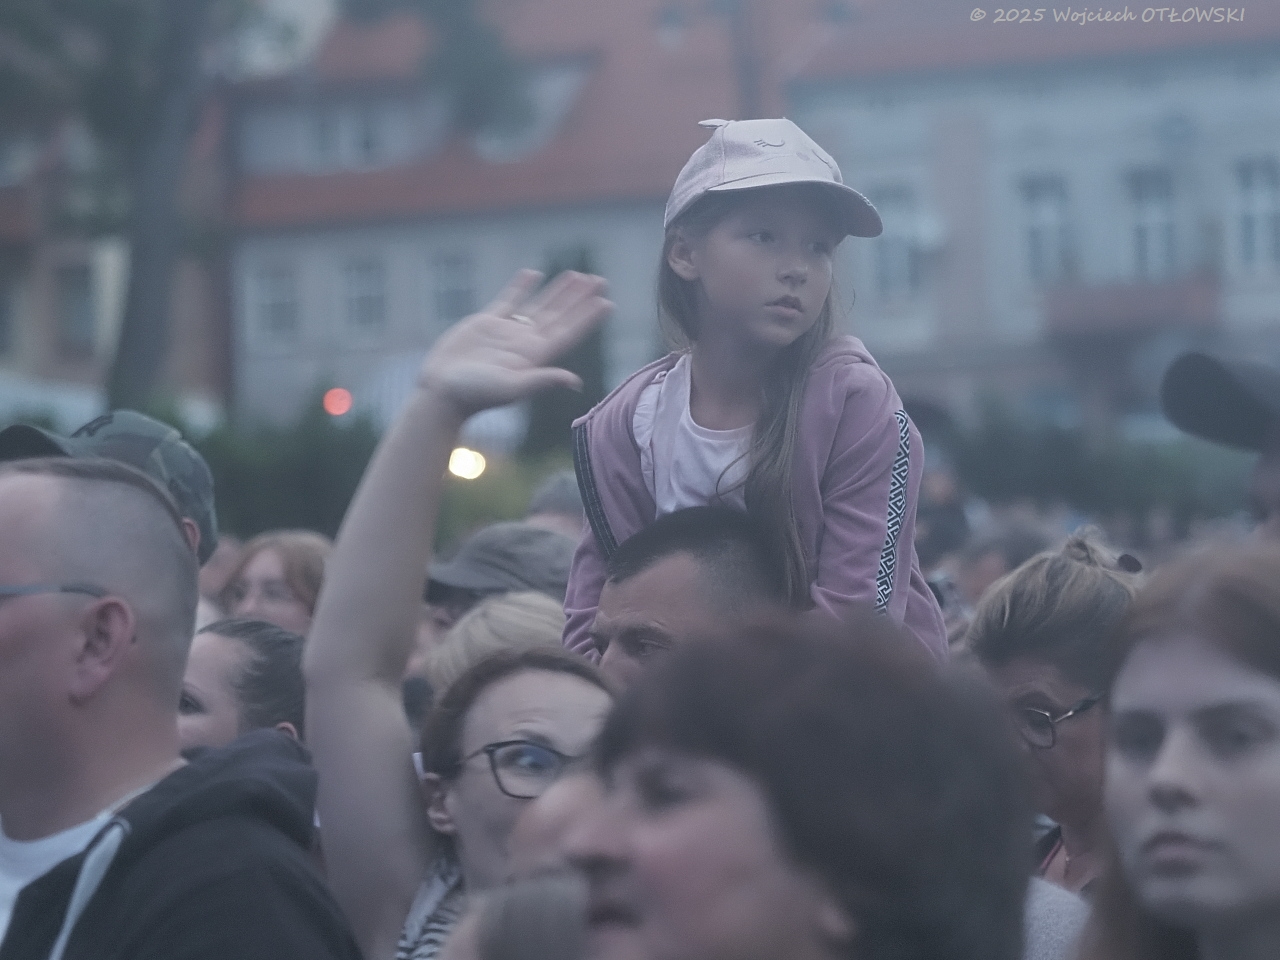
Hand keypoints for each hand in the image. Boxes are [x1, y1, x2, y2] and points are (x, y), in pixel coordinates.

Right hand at [418, 269, 611, 419]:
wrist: (441, 392)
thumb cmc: (474, 394)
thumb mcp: (510, 388)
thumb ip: (541, 380)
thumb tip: (575, 382)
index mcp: (535, 357)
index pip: (568, 332)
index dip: (588, 318)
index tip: (607, 302)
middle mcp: (525, 344)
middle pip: (560, 316)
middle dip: (580, 299)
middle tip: (601, 280)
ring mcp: (506, 333)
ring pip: (539, 305)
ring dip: (559, 291)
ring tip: (577, 274)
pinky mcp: (485, 324)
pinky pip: (509, 300)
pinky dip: (522, 287)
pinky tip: (534, 274)